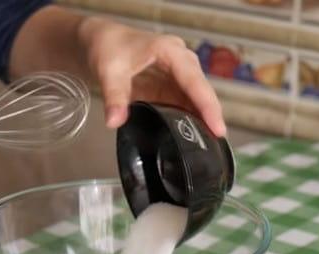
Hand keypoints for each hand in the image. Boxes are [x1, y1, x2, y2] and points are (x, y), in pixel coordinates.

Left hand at [78, 18, 225, 136]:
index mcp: (170, 52)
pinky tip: (191, 138)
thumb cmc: (108, 48)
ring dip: (201, 121)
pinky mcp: (171, 87)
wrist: (101, 42)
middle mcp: (180, 61)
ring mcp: (177, 75)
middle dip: (210, 116)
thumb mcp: (108, 72)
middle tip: (215, 143)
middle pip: (201, 91)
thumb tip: (114, 121)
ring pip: (196, 100)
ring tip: (207, 146)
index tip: (217, 128)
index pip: (194, 81)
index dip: (207, 105)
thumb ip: (113, 96)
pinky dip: (187, 120)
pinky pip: (184, 105)